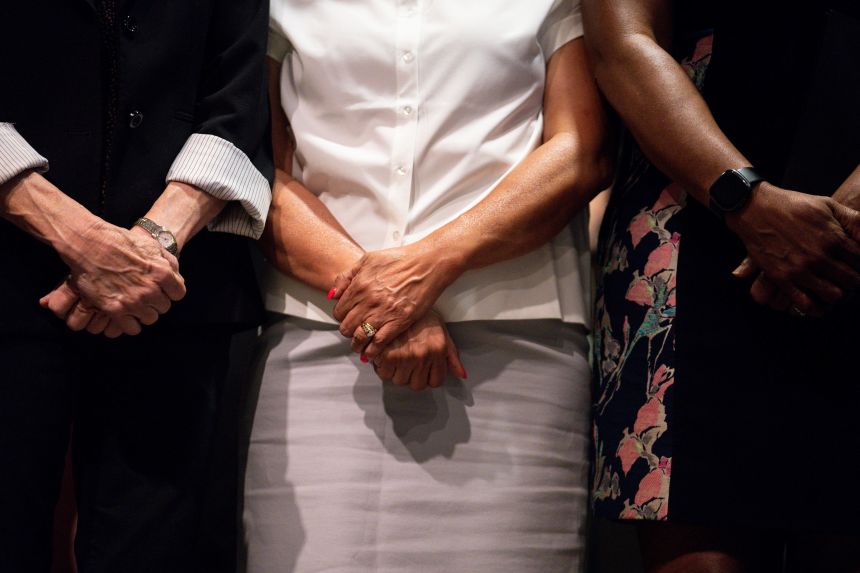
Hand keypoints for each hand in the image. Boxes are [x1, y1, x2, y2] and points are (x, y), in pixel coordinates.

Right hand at [41, 223, 184, 334]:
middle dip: (156, 301)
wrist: (90, 244)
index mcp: (162, 273)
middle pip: (163, 307)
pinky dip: (130, 324)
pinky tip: (126, 315)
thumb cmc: (121, 242)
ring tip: (134, 304)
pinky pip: (132, 328)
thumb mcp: (152, 245)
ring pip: (150, 318)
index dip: (170, 292)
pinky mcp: (115, 310)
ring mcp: (133, 301)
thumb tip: (177, 277)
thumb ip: (168, 262)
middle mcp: (150, 290)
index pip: (178, 294)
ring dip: (144, 312)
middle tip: (145, 295)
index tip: (162, 289)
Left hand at [332, 243, 461, 359]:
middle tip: (352, 330)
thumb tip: (333, 294)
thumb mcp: (367, 259)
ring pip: (360, 336)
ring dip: (357, 343)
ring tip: (359, 344)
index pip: (339, 311)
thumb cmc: (400, 260)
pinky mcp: (399, 321)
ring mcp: (384, 312)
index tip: (346, 317)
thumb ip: (346, 276)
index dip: (341, 316)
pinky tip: (370, 352)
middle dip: (347, 330)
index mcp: (359, 285)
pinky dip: (372, 350)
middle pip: (346, 326)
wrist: (426, 264)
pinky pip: (379, 342)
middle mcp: (369, 300)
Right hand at [362, 310, 467, 390]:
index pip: (435, 381)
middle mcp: (423, 356)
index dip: (426, 377)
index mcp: (438, 351)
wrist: (399, 294)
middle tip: (405, 364)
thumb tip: (462, 374)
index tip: (420, 371)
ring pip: (398, 380)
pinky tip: (383, 354)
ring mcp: (405, 356)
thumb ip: (451, 355)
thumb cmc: (420, 313)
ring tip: (393, 357)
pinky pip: (383, 373)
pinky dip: (380, 366)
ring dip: (394, 372)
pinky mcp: (387, 354)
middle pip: (416, 384)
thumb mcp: (440, 331)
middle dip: (410, 376)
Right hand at [727, 182, 859, 315]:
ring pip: (833, 295)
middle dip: (854, 281)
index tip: (856, 264)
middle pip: (852, 281)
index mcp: (834, 239)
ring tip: (835, 288)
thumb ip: (853, 220)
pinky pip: (805, 303)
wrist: (755, 208)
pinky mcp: (781, 278)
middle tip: (849, 278)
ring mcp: (800, 270)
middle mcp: (819, 257)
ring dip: (838, 294)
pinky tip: (818, 302)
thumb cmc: (792, 204)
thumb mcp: (827, 204)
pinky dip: (816, 307)